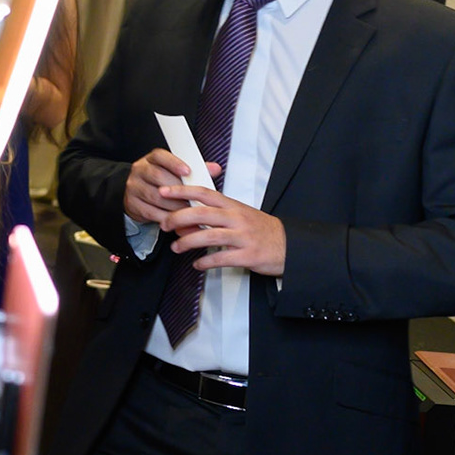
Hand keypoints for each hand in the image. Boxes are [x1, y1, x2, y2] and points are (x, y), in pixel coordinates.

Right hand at [123, 147, 219, 227]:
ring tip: (189, 211)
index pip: (160, 156)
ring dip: (174, 206)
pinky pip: (150, 212)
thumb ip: (196, 171)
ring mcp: (134, 187)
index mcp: (152, 159)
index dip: (174, 163)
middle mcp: (140, 170)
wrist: (139, 194)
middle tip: (194, 199)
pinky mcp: (132, 203)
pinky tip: (177, 221)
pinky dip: (166, 218)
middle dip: (178, 189)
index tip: (188, 171)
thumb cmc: (163, 182)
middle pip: (157, 176)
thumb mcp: (176, 172)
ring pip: (155, 196)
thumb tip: (215, 168)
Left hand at [161, 185, 286, 275]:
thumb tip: (187, 218)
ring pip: (208, 236)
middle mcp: (237, 219)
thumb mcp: (240, 215)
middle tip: (164, 224)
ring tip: (176, 247)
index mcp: (234, 206)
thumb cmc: (262, 230)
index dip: (182, 191)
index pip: (204, 192)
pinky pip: (221, 259)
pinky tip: (197, 264)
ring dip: (187, 242)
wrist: (291, 246)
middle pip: (202, 213)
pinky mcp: (247, 255)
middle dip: (178, 218)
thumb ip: (216, 214)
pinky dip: (205, 262)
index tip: (164, 191)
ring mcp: (243, 237)